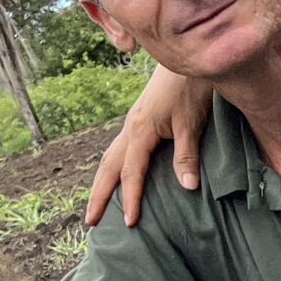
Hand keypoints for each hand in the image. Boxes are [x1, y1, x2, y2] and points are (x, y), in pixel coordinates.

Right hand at [84, 63, 212, 227]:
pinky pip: (120, 149)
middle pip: (107, 167)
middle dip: (98, 195)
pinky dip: (114, 168)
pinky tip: (119, 175)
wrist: (188, 58)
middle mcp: (130, 128)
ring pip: (110, 157)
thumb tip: (187, 187)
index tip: (129, 222)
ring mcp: (133, 123)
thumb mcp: (191, 122)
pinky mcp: (140, 119)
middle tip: (90, 222)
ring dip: (102, 182)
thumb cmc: (190, 87)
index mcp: (140, 130)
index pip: (131, 173)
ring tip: (97, 204)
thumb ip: (186, 154)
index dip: (130, 199)